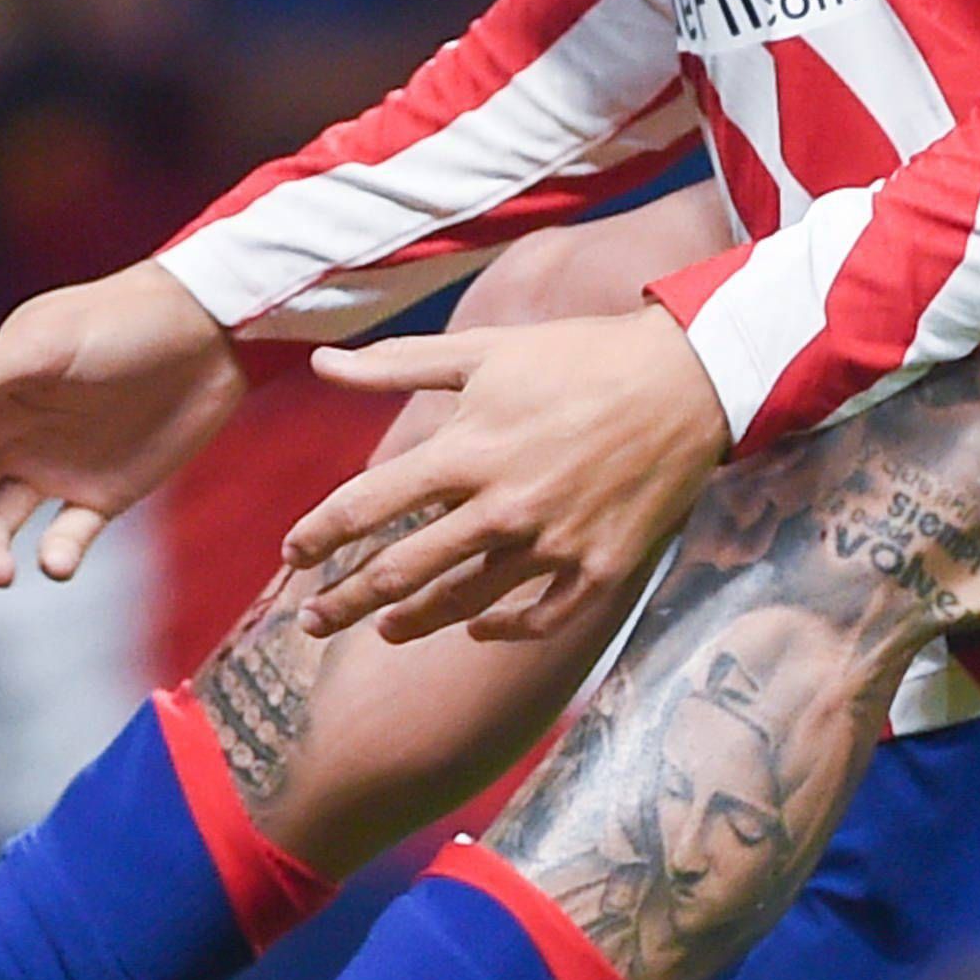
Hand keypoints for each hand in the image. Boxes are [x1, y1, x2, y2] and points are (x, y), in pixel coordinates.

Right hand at [0, 263, 244, 587]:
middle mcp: (11, 437)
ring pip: (0, 525)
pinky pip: (65, 537)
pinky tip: (58, 562)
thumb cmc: (120, 322)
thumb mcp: (43, 342)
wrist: (209, 333)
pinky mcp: (100, 496)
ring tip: (1, 574)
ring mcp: (53, 469)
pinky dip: (56, 556)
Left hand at [279, 306, 732, 643]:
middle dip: (344, 601)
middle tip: (312, 620)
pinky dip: (499, 630)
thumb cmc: (578, 358)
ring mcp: (551, 546)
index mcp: (466, 452)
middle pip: (400, 572)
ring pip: (461, 604)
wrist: (687, 382)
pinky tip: (475, 628)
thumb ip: (396, 364)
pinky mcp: (597, 570)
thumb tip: (322, 366)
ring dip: (411, 622)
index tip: (293, 556)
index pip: (367, 507)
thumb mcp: (483, 349)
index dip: (319, 536)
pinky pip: (536, 620)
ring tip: (383, 629)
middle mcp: (500, 508)